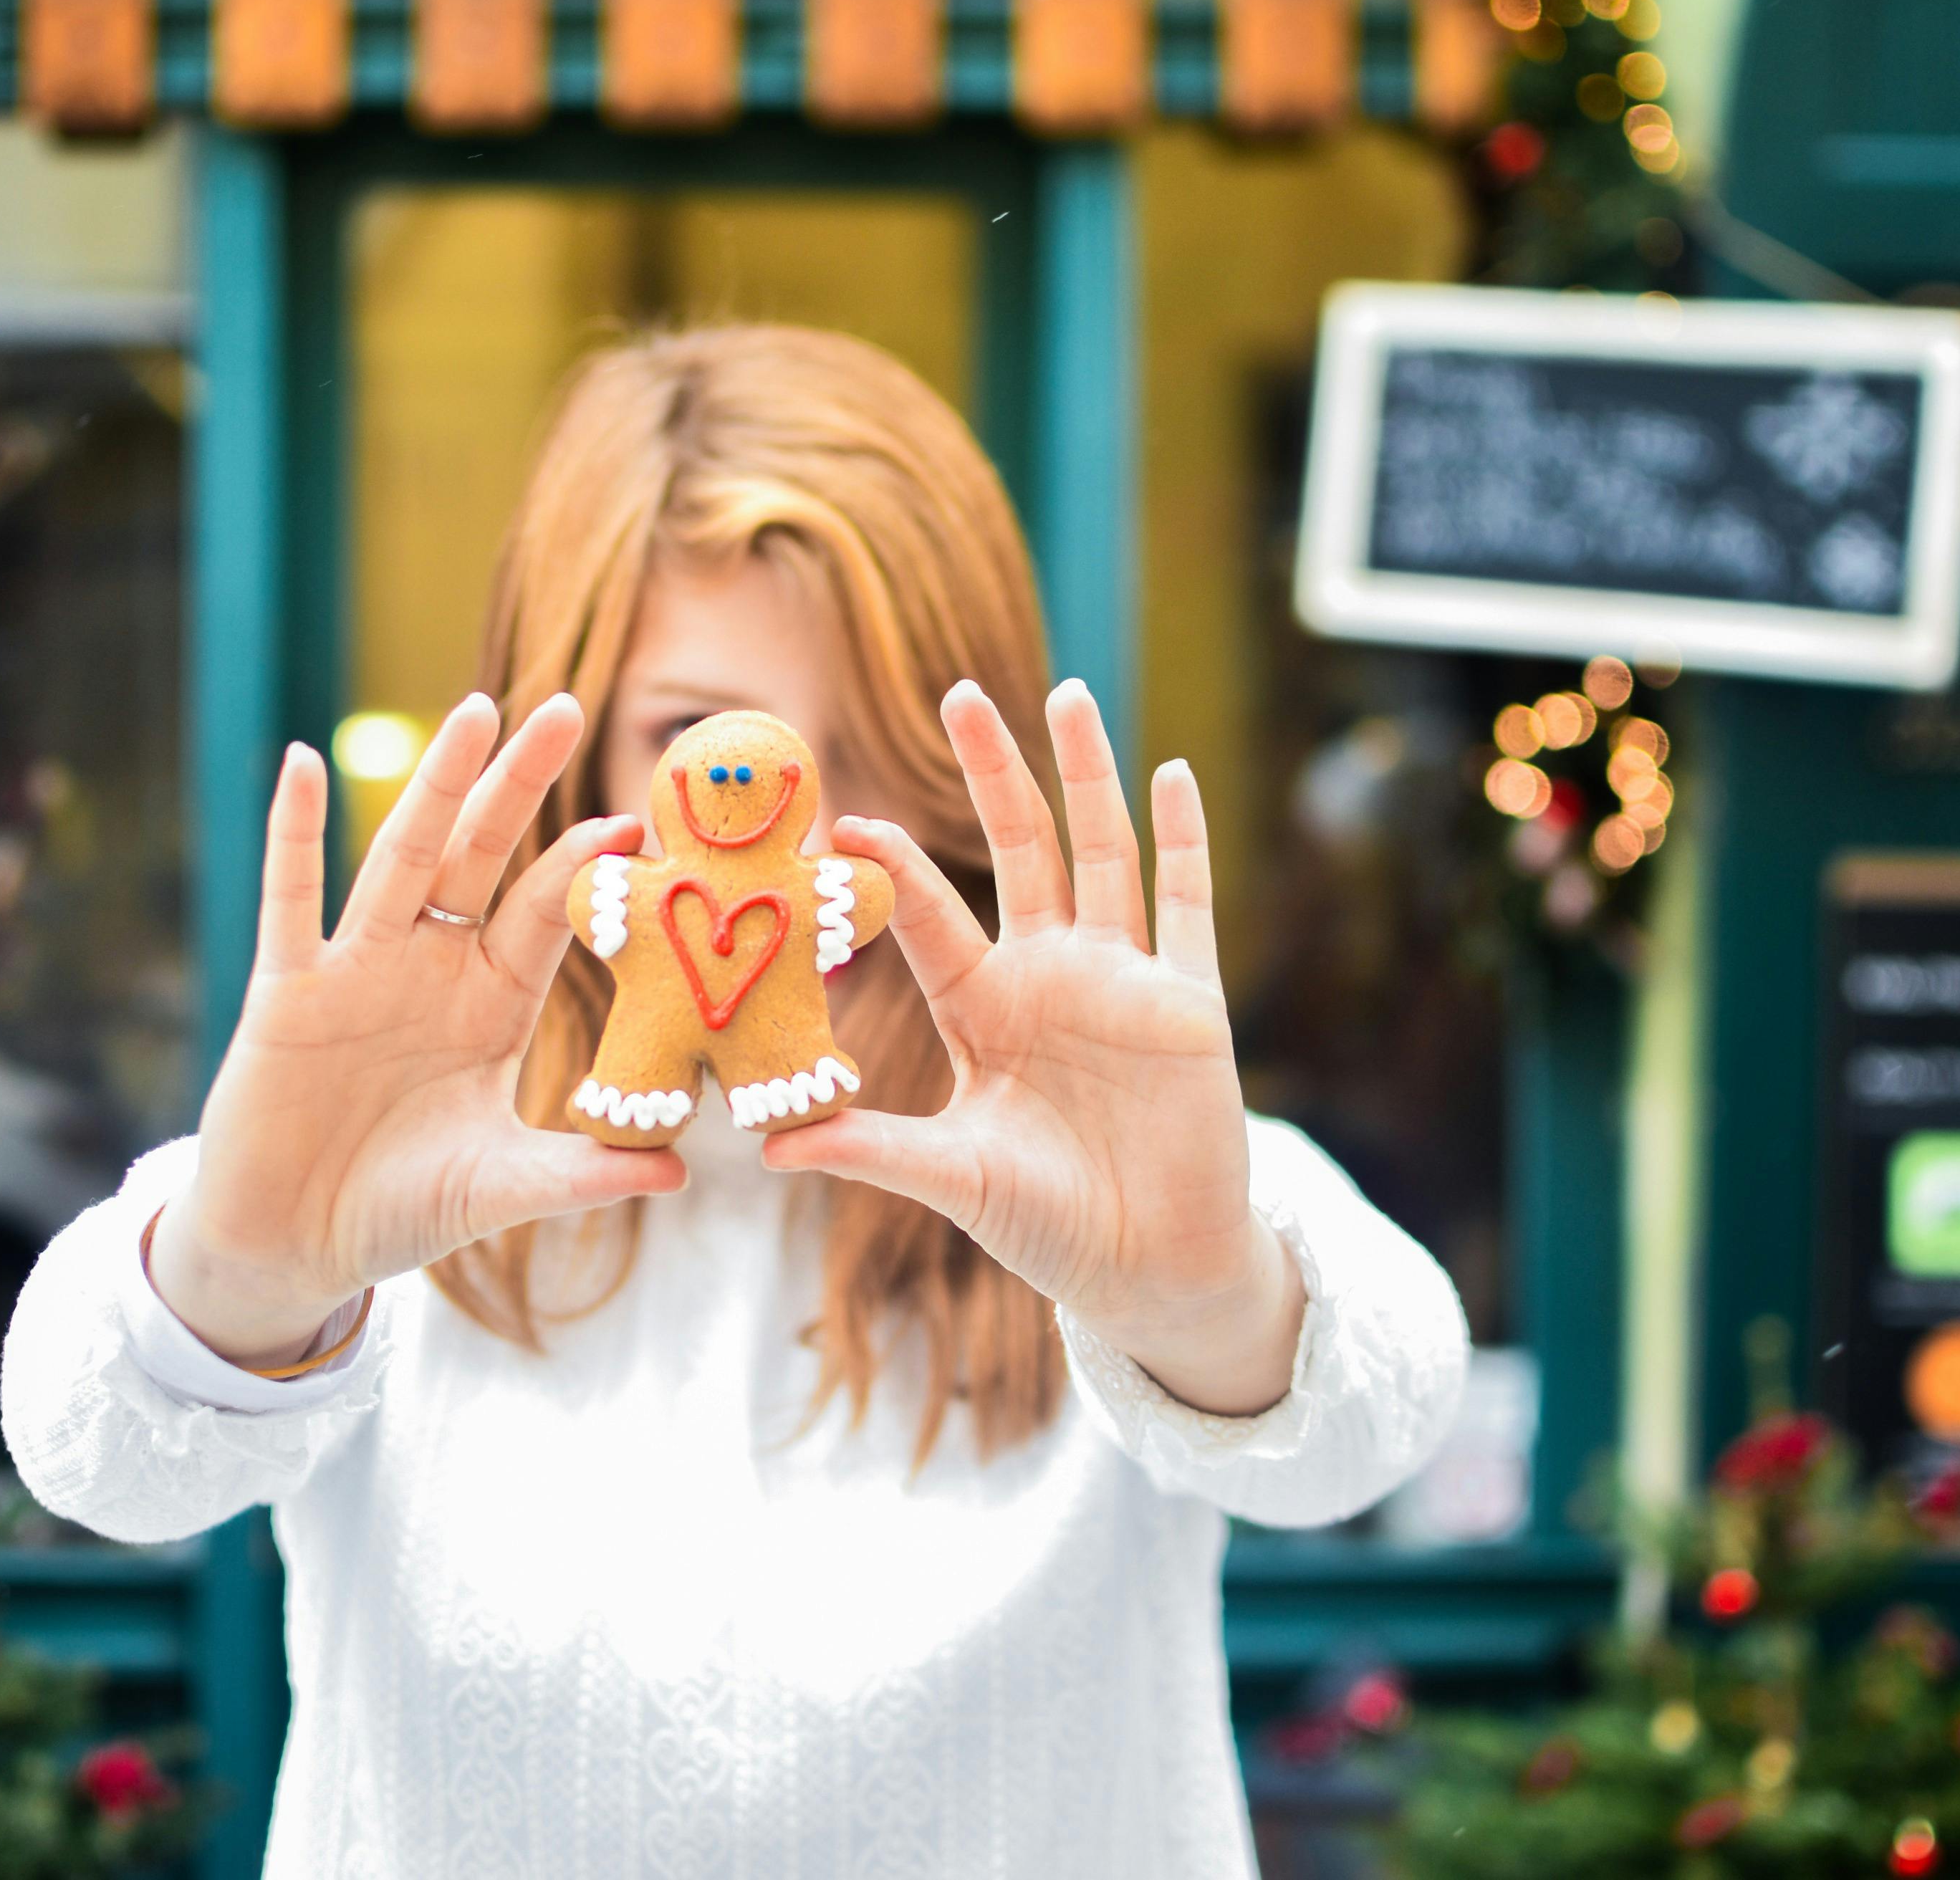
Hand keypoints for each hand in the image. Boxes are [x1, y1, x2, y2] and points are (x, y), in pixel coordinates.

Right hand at [156, 694, 685, 1366]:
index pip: (544, 916)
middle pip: (481, 856)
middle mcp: (430, 969)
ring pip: (401, 856)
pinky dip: (294, 830)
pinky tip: (303, 760)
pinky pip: (291, 897)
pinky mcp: (288, 990)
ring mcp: (356, 969)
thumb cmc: (397, 1210)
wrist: (293, 1247)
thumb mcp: (499, 1189)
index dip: (582, 870)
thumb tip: (677, 1169)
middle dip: (518, 783)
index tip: (637, 825)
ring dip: (435, 783)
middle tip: (561, 703)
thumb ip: (579, 1174)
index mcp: (490, 1005)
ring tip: (473, 710)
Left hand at [764, 678, 1304, 1415]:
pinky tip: (1171, 772)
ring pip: (1103, 851)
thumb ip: (873, 1151)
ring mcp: (1122, 980)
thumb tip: (769, 1145)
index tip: (845, 818)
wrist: (1152, 1268)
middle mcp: (1049, 977)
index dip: (893, 869)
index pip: (929, 919)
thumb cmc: (1050, 1225)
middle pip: (1018, 850)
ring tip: (1064, 693)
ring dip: (1088, 773)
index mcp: (983, 1011)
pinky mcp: (1190, 1001)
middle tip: (958, 692)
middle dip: (991, 771)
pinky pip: (1187, 904)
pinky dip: (1183, 839)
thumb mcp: (953, 1181)